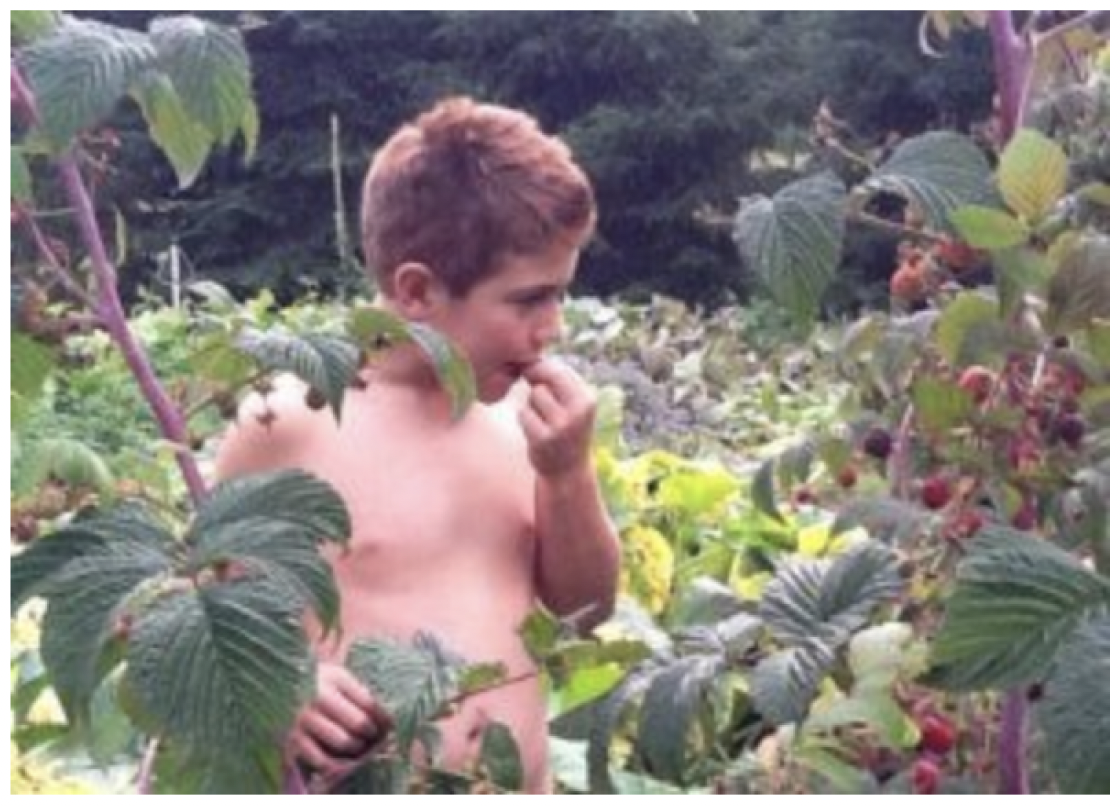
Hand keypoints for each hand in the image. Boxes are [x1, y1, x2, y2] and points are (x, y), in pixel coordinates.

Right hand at [287, 662, 392, 784]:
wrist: (273, 685)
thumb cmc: (315, 682)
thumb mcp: (338, 677)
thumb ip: (360, 693)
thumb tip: (386, 720)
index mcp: (334, 678)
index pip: (369, 703)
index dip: (384, 719)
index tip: (388, 726)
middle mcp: (317, 697)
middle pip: (359, 724)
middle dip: (372, 736)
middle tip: (372, 738)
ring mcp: (303, 719)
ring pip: (343, 743)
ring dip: (357, 749)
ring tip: (358, 746)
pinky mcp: (292, 740)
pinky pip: (321, 760)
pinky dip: (335, 764)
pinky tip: (338, 758)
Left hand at [518, 359, 596, 478]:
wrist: (567, 471)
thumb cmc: (567, 429)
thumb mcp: (573, 405)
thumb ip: (559, 382)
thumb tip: (530, 358)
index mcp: (587, 399)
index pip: (559, 368)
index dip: (543, 369)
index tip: (538, 377)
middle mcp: (578, 411)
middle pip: (545, 377)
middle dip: (536, 381)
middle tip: (538, 395)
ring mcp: (561, 426)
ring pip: (534, 396)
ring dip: (532, 404)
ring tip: (542, 419)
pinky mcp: (543, 439)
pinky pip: (524, 414)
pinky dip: (525, 420)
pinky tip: (536, 431)